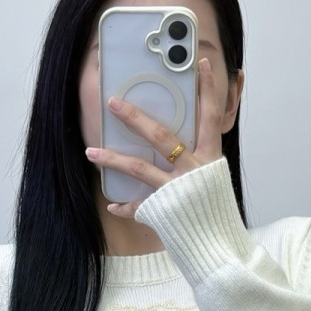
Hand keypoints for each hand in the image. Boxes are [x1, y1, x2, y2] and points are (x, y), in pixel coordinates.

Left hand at [85, 56, 222, 218]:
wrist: (220, 246)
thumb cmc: (218, 212)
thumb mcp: (216, 179)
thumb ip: (202, 158)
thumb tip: (190, 143)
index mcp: (210, 158)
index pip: (210, 115)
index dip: (208, 88)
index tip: (201, 63)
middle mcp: (193, 170)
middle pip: (162, 137)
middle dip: (135, 118)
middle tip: (114, 103)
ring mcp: (176, 190)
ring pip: (139, 168)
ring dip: (112, 160)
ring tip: (91, 152)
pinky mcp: (163, 211)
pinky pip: (138, 206)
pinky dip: (125, 206)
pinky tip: (112, 204)